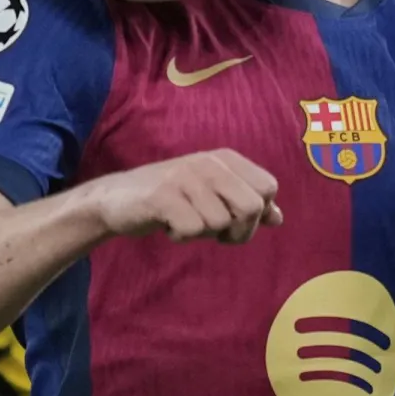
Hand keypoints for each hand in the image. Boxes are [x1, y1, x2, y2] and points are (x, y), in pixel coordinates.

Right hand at [89, 149, 284, 244]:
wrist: (116, 199)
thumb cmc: (172, 199)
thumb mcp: (212, 196)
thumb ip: (246, 204)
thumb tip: (278, 218)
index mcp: (226, 159)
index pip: (268, 188)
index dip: (256, 214)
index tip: (232, 218)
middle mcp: (209, 162)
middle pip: (252, 207)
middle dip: (237, 231)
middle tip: (212, 231)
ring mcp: (186, 177)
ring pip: (221, 223)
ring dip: (203, 234)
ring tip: (183, 220)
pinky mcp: (163, 196)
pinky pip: (193, 229)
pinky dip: (181, 236)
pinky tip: (168, 225)